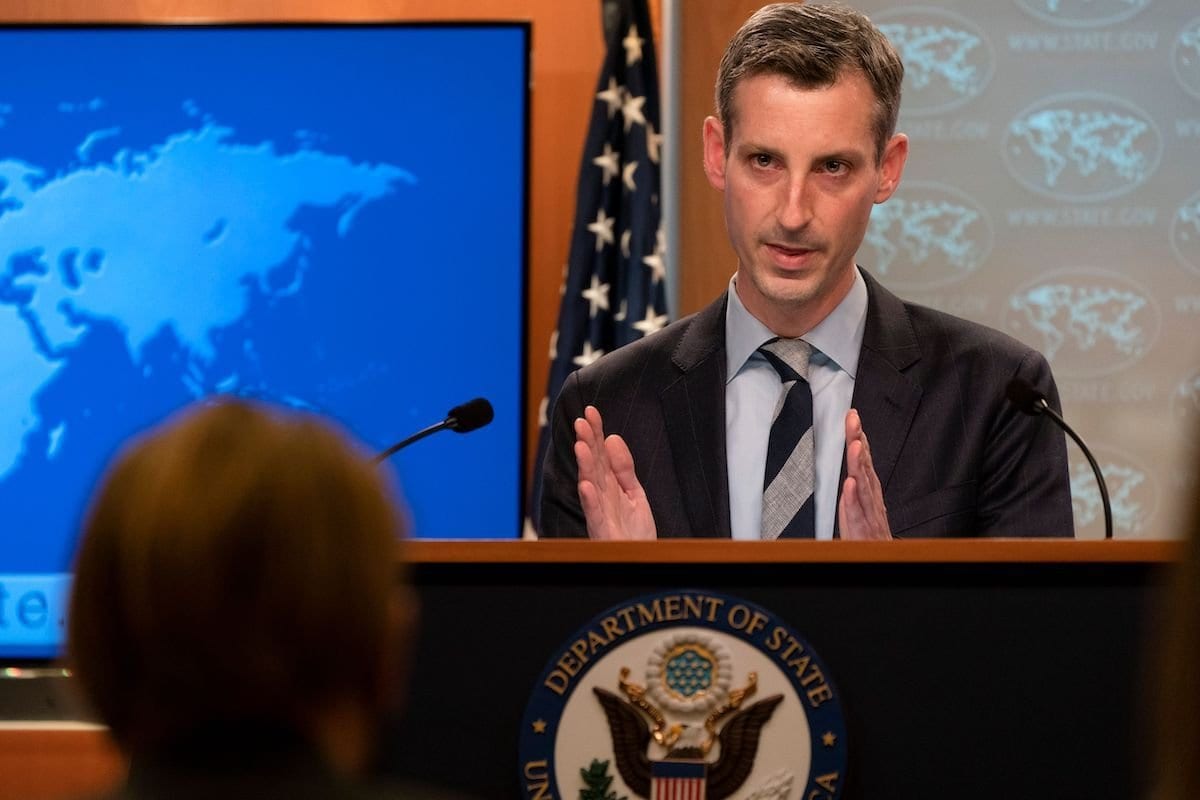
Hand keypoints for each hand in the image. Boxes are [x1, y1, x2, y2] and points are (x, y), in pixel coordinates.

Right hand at [573, 405, 656, 539]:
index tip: (591, 411)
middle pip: (593, 465)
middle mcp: (601, 496)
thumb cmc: (635, 531)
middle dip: (588, 443)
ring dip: (585, 466)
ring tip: (581, 445)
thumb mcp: (635, 493)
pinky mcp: (602, 530)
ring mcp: (600, 512)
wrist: (642, 560)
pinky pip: (594, 514)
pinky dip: (589, 500)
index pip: (601, 453)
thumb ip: (624, 467)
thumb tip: (613, 437)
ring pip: (590, 485)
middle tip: (582, 421)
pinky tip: (586, 484)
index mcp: (609, 485)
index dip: (596, 432)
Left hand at [838, 409, 891, 539]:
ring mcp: (869, 513)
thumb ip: (855, 487)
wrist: (878, 559)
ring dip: (860, 464)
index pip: (863, 459)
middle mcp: (871, 498)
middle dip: (859, 441)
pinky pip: (858, 512)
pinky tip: (850, 484)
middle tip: (853, 419)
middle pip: (864, 465)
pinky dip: (854, 498)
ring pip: (864, 485)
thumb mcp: (859, 505)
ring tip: (856, 445)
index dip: (859, 437)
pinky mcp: (863, 529)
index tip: (853, 416)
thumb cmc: (868, 535)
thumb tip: (852, 468)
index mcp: (868, 490)